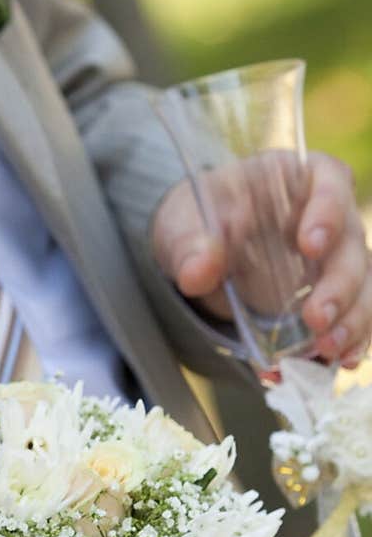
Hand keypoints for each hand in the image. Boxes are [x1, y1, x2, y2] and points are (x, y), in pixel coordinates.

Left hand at [151, 151, 371, 367]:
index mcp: (295, 178)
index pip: (329, 182)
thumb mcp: (182, 225)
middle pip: (352, 244)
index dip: (328, 212)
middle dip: (340, 285)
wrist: (197, 250)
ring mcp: (335, 257)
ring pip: (365, 283)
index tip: (310, 245)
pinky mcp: (333, 293)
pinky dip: (353, 337)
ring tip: (328, 348)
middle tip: (316, 318)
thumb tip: (198, 272)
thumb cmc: (197, 221)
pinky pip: (356, 313)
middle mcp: (328, 214)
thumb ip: (191, 244)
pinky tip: (343, 359)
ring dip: (353, 318)